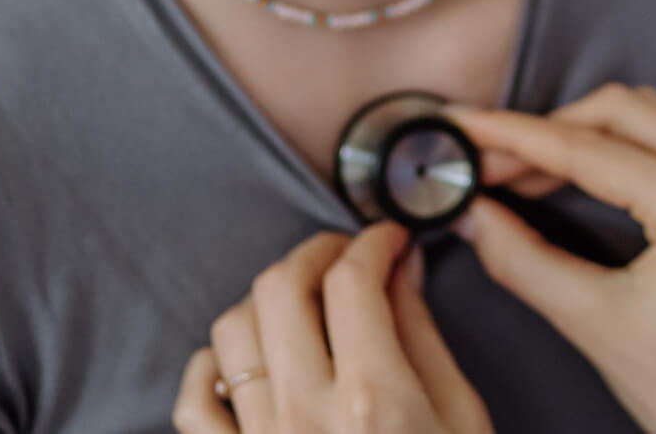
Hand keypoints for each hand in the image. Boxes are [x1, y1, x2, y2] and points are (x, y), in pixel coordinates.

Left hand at [173, 223, 493, 433]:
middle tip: (347, 257)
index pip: (355, 279)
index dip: (374, 240)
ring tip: (304, 304)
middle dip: (316, 254)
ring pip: (233, 330)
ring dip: (267, 300)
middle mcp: (306, 414)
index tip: (390, 239)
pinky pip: (193, 399)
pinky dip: (212, 364)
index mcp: (375, 399)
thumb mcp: (462, 420)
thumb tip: (401, 269)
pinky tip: (246, 359)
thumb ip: (424, 339)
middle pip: (282, 288)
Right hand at [452, 85, 655, 433]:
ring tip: (545, 165)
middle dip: (548, 132)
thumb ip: (520, 259)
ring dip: (598, 124)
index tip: (465, 127)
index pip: (585, 150)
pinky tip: (641, 144)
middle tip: (494, 164)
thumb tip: (469, 210)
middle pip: (621, 112)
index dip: (515, 136)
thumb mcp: (590, 322)